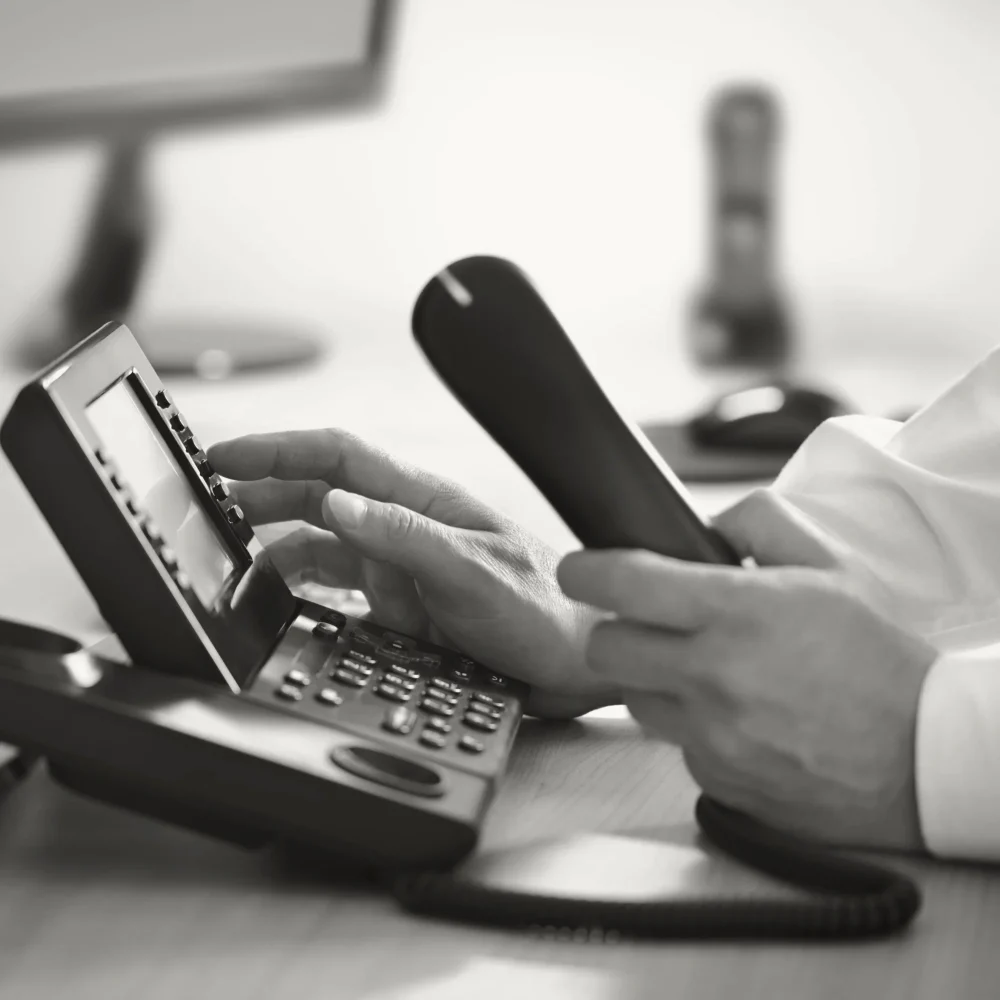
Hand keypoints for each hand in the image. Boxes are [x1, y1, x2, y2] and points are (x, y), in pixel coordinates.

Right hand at [208, 429, 618, 718]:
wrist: (575, 665)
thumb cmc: (543, 608)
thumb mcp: (473, 569)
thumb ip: (404, 536)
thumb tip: (335, 501)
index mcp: (424, 502)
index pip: (340, 457)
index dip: (280, 448)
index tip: (226, 454)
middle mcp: (406, 529)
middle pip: (318, 495)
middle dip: (262, 492)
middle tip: (209, 503)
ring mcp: (401, 570)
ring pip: (320, 544)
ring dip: (274, 544)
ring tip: (230, 554)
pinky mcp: (401, 611)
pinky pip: (336, 592)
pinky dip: (301, 591)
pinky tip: (276, 598)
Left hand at [557, 489, 939, 851]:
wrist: (923, 756)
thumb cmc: (878, 659)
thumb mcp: (831, 566)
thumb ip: (761, 523)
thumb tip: (706, 523)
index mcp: (738, 612)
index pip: (622, 583)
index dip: (585, 570)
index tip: (578, 568)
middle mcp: (714, 675)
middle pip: (605, 648)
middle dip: (615, 630)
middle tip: (646, 625)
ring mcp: (711, 735)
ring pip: (633, 698)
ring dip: (651, 680)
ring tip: (701, 673)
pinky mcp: (716, 780)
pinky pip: (673, 744)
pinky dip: (690, 727)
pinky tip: (735, 718)